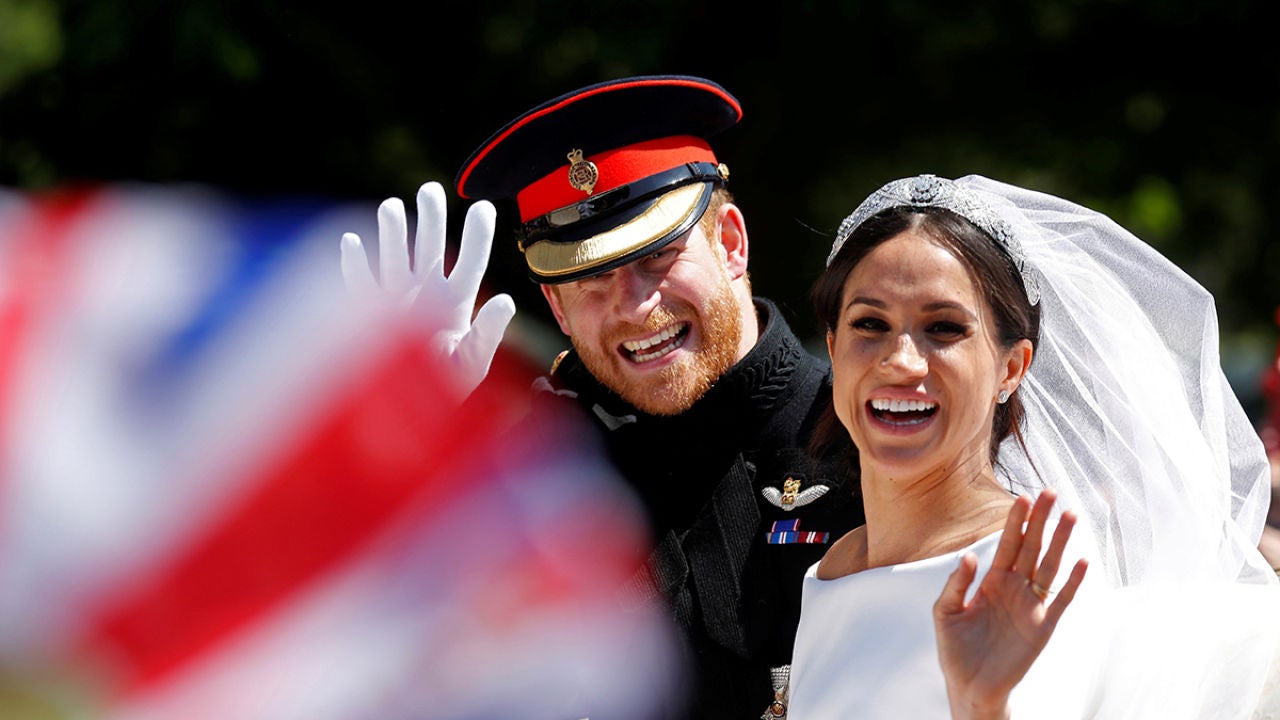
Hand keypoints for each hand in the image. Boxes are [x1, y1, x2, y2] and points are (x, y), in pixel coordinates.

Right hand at [340, 182, 515, 402]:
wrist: (411, 417)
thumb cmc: (448, 389)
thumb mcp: (473, 362)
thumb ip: (489, 331)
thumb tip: (508, 300)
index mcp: (457, 303)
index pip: (470, 261)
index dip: (477, 235)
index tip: (484, 206)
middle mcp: (426, 296)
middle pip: (429, 248)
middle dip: (429, 218)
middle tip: (431, 189)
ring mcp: (397, 303)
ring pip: (395, 259)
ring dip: (393, 234)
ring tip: (391, 207)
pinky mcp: (369, 317)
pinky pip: (359, 285)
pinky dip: (354, 264)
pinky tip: (351, 242)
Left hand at [933, 489, 1088, 719]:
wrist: (970, 686)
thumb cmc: (954, 649)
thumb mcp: (945, 613)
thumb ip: (956, 584)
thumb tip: (970, 556)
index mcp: (991, 581)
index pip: (1006, 544)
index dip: (1014, 521)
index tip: (1022, 497)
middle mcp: (1014, 588)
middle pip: (1031, 547)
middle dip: (1040, 520)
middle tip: (1050, 492)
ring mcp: (1031, 606)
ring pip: (1049, 566)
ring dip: (1061, 542)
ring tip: (1071, 515)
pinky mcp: (1043, 627)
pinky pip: (1062, 600)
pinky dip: (1073, 582)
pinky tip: (1083, 561)